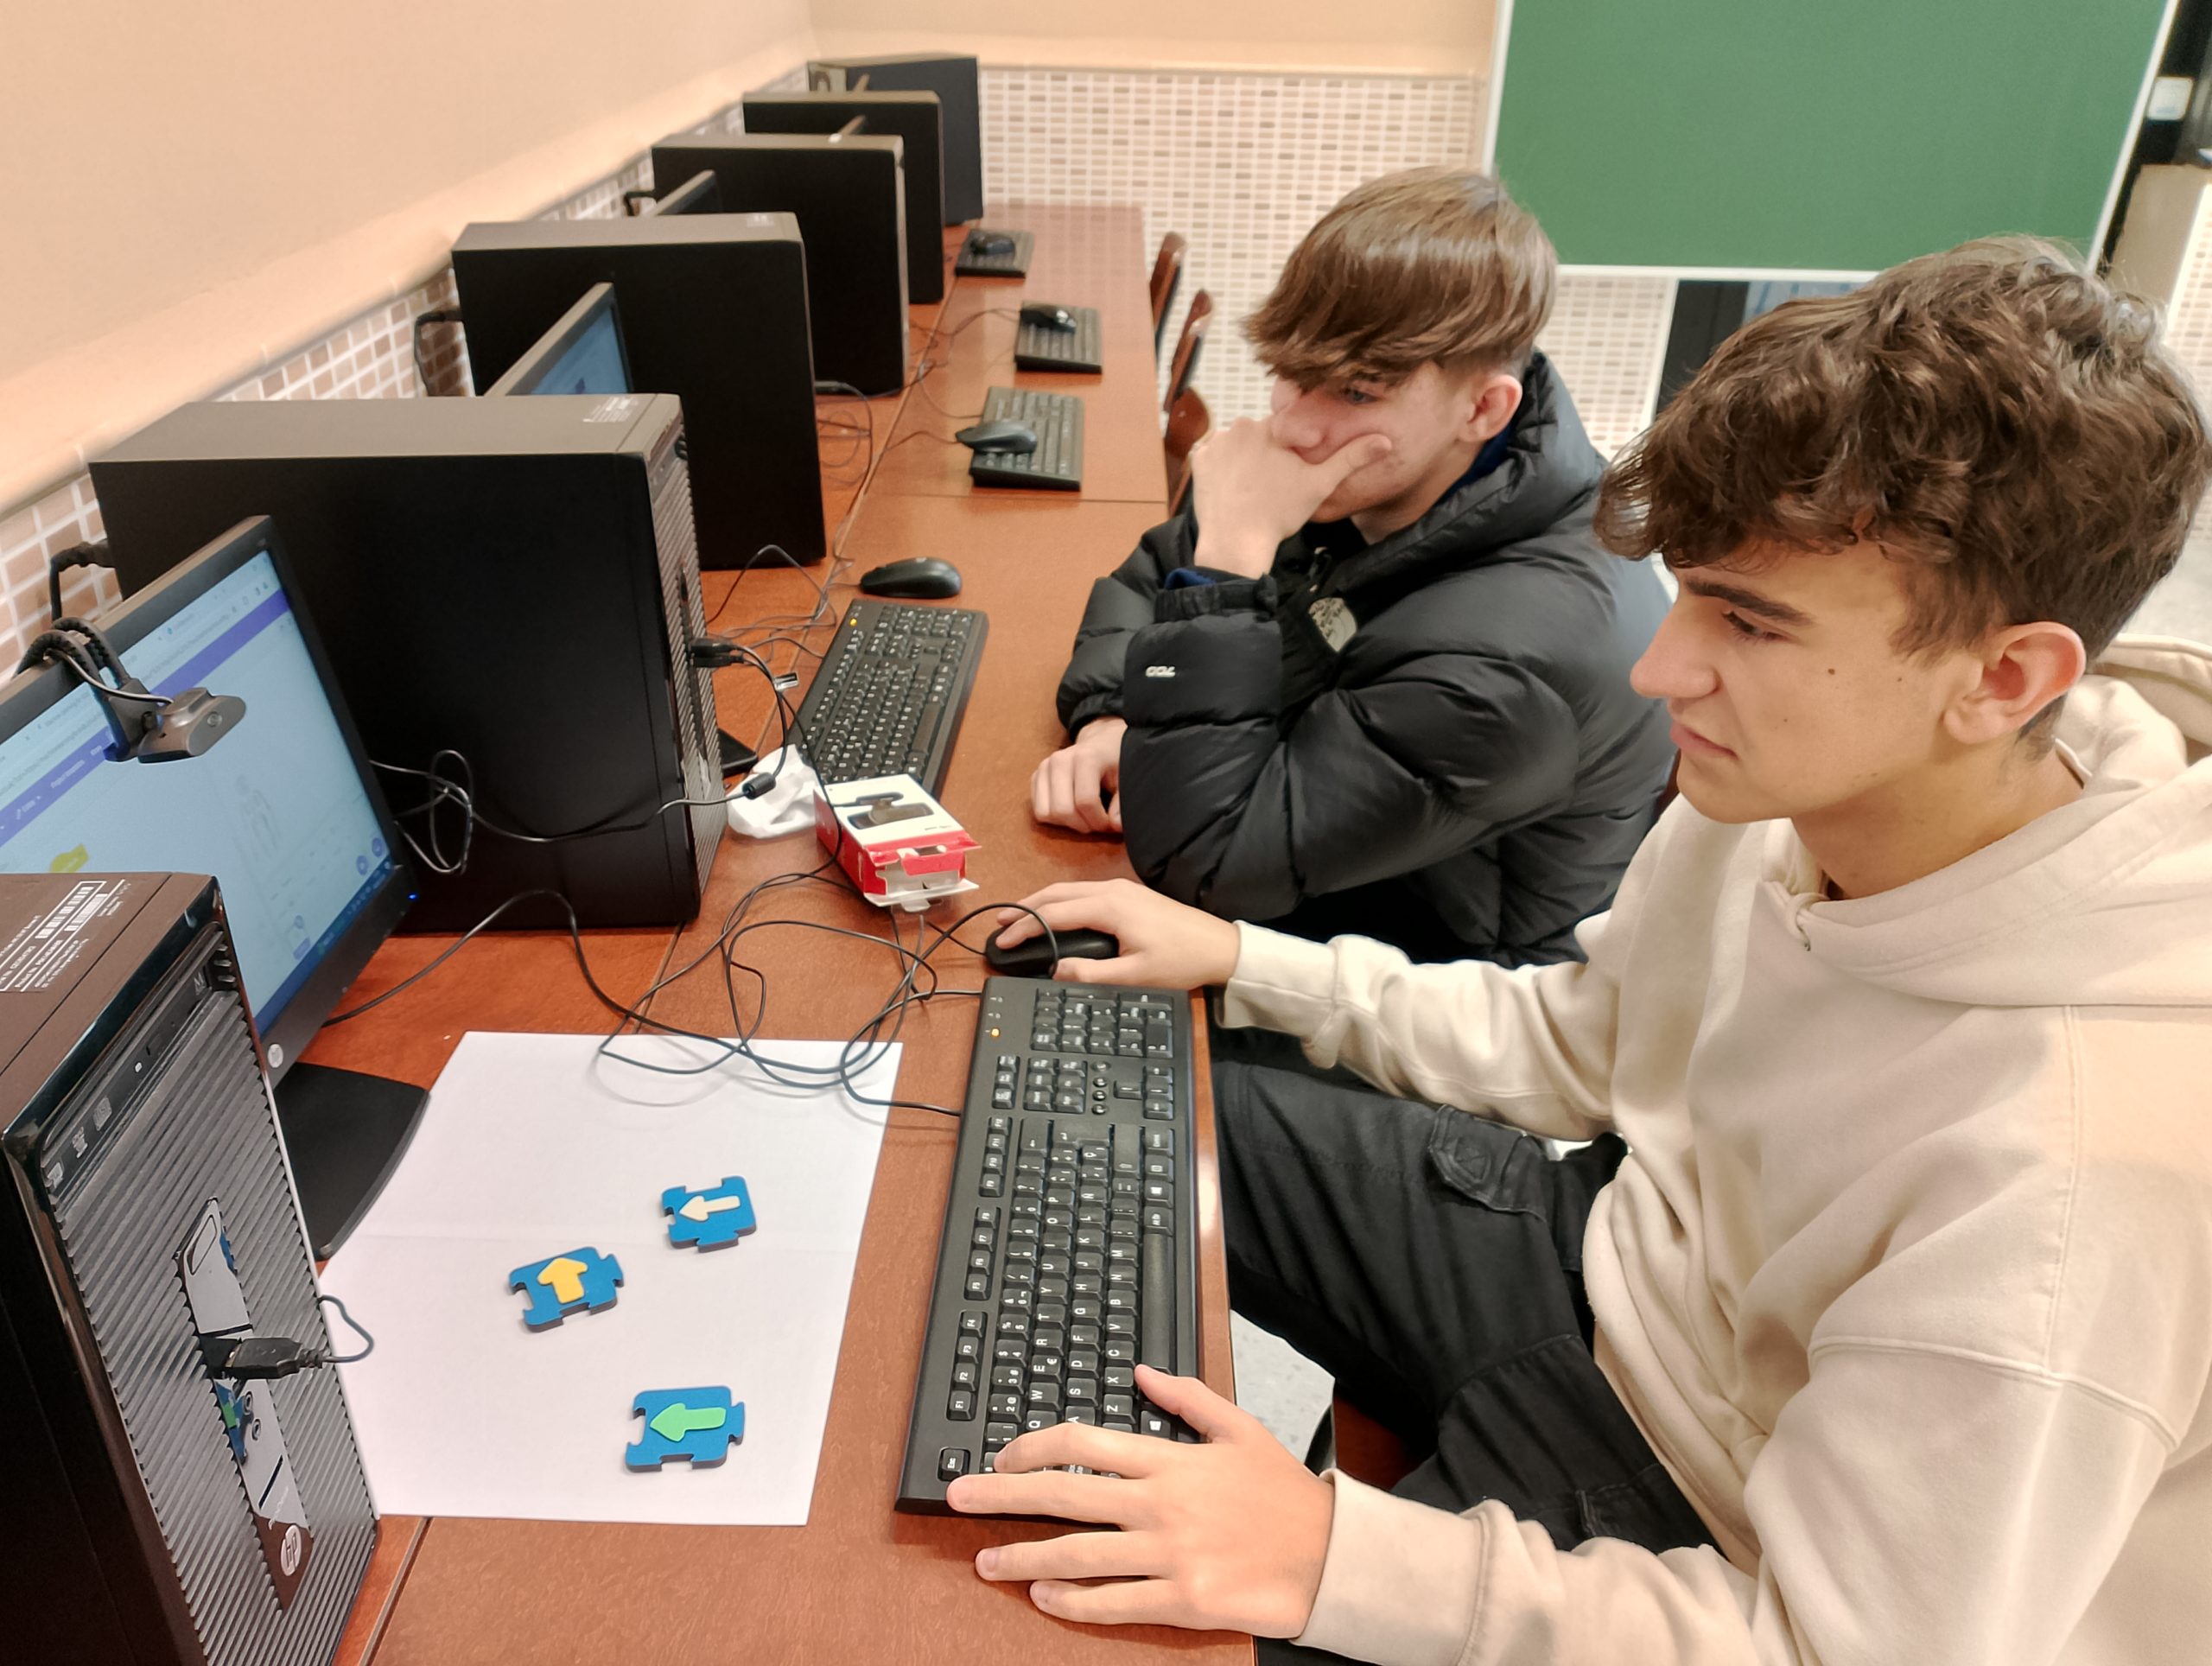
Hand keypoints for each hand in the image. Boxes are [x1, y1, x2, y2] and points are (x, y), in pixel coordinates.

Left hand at [947, 1366, 1334, 1636]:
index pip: (1083, 1443)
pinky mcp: (1181, 1599)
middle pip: (1064, 1496)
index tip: (1003, 1456)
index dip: (1033, 1448)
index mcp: (1170, 1459)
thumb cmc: (1283, 1493)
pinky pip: (1114, 1602)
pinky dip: (1073, 1602)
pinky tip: (1043, 1597)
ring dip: (1023, 1558)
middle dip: (1002, 1497)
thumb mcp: (1239, 1427)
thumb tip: (1140, 1372)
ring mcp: (1168, 1554)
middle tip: (959, 1499)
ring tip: (985, 1562)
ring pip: (1077, 1555)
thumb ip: (1186, 1398)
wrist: (1329, 1555)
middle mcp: (1160, 1504)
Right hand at [993, 879, 1240, 988]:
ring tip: (1019, 917)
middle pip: (1057, 894)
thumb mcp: (1134, 976)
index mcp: (1111, 907)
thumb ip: (1091, 974)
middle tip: (1001, 923)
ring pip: (1069, 890)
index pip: (1054, 914)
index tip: (1004, 940)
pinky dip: (1061, 901)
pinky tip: (1055, 913)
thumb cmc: (1181, 961)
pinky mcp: (1129, 894)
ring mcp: (1122, 889)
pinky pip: (1084, 892)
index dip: (1025, 927)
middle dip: (1025, 907)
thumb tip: (1056, 970)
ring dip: (1042, 902)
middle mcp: (1113, 890)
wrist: (1219, 946)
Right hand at [1030, 717, 1127, 833]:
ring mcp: (1045, 767)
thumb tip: (1116, 825)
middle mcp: (1060, 760)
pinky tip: (1071, 812)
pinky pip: (1038, 811)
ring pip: (1046, 813)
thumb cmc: (1115, 761)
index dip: (1099, 821)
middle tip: (1097, 823)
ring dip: (1067, 824)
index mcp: (1085, 758)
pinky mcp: (1036, 776)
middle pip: (1062, 810)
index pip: (1085, 801)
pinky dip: (1055, 819)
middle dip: (1082, 825)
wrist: (1101, 742)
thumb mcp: (1125, 779)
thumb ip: (1121, 803)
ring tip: (1084, 818)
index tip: (1110, 823)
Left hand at [1190, 419, 1392, 576]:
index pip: (1286, 429)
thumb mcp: (1320, 485)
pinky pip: (1213, 456)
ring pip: (1236, 444)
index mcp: (1273, 427)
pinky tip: (1232, 488)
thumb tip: (1386, 441)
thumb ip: (1351, 458)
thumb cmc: (1280, 514)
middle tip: (1270, 484)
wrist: (1237, 542)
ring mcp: (1216, 442)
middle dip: (1265, 452)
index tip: (1288, 472)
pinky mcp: (1198, 460)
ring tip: (1251, 488)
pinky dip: (1221, 469)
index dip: (1289, 450)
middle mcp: (1241, 426)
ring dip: (1242, 458)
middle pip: (1259, 434)